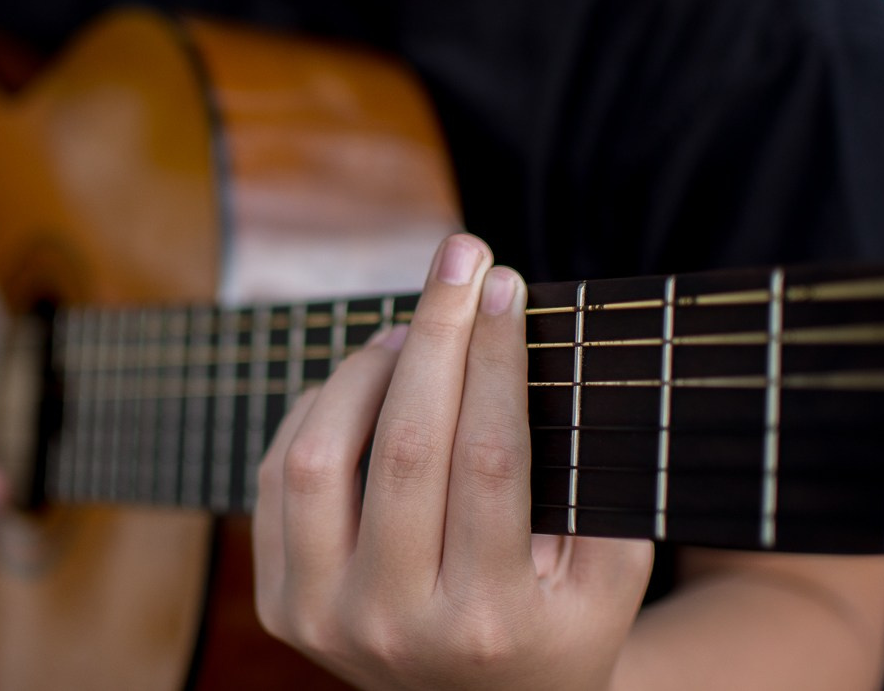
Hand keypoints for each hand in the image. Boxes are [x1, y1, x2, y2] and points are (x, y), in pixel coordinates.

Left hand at [253, 234, 652, 689]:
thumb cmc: (554, 628)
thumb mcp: (607, 578)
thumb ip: (596, 485)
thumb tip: (543, 353)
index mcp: (490, 621)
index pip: (491, 460)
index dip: (496, 359)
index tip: (504, 281)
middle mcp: (394, 625)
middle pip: (405, 446)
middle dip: (435, 332)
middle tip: (458, 255)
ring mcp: (323, 617)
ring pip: (318, 455)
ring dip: (365, 369)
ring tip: (408, 328)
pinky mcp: (279, 603)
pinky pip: (276, 477)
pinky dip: (317, 410)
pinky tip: (364, 379)